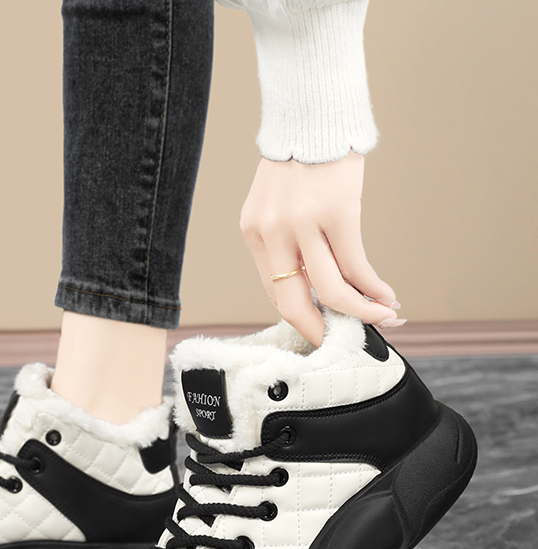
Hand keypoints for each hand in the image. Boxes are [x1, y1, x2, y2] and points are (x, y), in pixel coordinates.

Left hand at [239, 151, 401, 346]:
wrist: (313, 113)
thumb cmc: (298, 160)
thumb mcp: (276, 205)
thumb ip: (286, 244)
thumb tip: (316, 286)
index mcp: (254, 234)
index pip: (274, 292)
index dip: (302, 317)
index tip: (324, 329)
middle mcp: (271, 233)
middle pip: (294, 302)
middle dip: (322, 330)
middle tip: (344, 342)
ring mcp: (302, 224)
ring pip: (331, 290)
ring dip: (361, 311)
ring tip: (382, 318)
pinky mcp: (337, 213)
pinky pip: (356, 266)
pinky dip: (374, 288)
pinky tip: (387, 297)